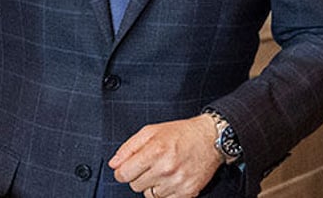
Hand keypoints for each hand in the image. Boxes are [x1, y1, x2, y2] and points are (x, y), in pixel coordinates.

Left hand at [108, 114, 222, 197]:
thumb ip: (128, 147)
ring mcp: (177, 183)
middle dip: (137, 176)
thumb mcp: (150, 131)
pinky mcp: (188, 193)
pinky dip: (164, 193)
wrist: (209, 139)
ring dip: (151, 185)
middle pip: (135, 185)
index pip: (124, 174)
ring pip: (149, 195)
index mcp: (154, 151)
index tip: (124, 169)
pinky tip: (169, 180)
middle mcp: (166, 169)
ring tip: (161, 171)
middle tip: (148, 166)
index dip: (121, 172)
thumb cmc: (179, 133)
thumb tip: (113, 164)